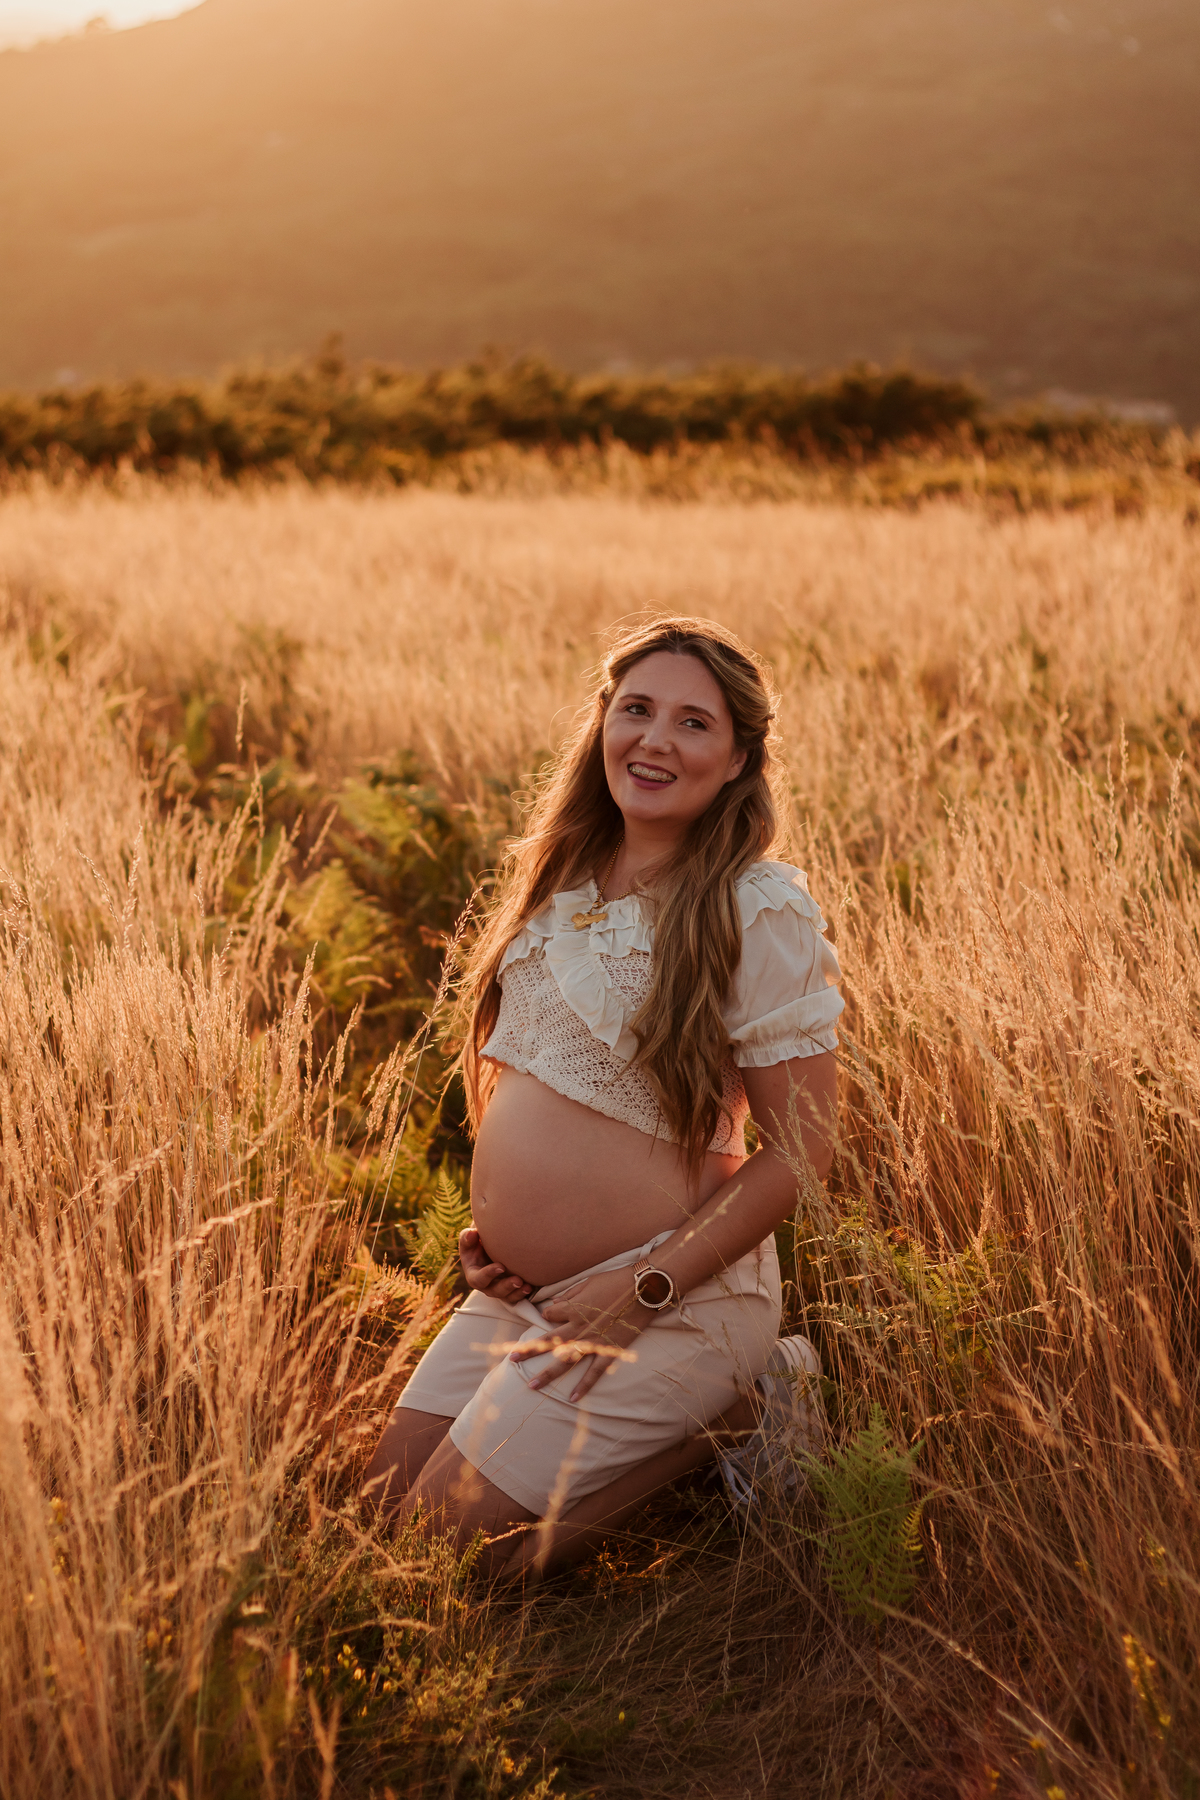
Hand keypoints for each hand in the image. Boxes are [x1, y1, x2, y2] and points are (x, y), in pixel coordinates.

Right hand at [457, 1227, 532, 1303]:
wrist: (490, 1247)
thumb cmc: (478, 1242)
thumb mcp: (470, 1238)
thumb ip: (468, 1237)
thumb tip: (472, 1234)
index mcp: (474, 1274)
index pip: (478, 1279)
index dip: (489, 1274)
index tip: (501, 1266)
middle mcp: (486, 1285)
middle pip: (494, 1291)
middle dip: (506, 1286)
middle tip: (518, 1280)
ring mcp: (498, 1288)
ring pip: (507, 1296)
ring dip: (517, 1292)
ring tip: (527, 1287)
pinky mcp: (510, 1289)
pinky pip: (517, 1295)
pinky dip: (524, 1292)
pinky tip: (531, 1286)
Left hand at [509, 1268, 652, 1401]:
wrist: (643, 1290)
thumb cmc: (615, 1281)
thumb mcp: (588, 1283)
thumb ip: (569, 1295)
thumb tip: (554, 1302)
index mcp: (572, 1309)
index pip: (549, 1316)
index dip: (548, 1316)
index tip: (550, 1316)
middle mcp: (577, 1327)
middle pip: (548, 1342)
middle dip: (529, 1351)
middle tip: (512, 1360)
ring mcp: (593, 1341)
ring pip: (565, 1361)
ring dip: (548, 1374)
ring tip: (532, 1386)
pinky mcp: (609, 1350)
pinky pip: (594, 1372)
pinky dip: (584, 1386)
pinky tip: (573, 1398)